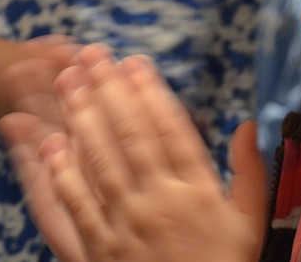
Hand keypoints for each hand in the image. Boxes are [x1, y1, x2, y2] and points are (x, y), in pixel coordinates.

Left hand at [1, 45, 266, 261]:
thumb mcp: (250, 219)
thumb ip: (250, 170)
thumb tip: (248, 123)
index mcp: (198, 191)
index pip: (171, 130)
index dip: (150, 93)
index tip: (135, 62)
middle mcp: (160, 201)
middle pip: (130, 137)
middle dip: (109, 92)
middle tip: (90, 57)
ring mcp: (126, 225)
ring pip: (100, 163)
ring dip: (82, 119)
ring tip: (68, 83)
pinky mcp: (98, 249)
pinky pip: (76, 206)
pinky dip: (61, 173)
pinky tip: (50, 142)